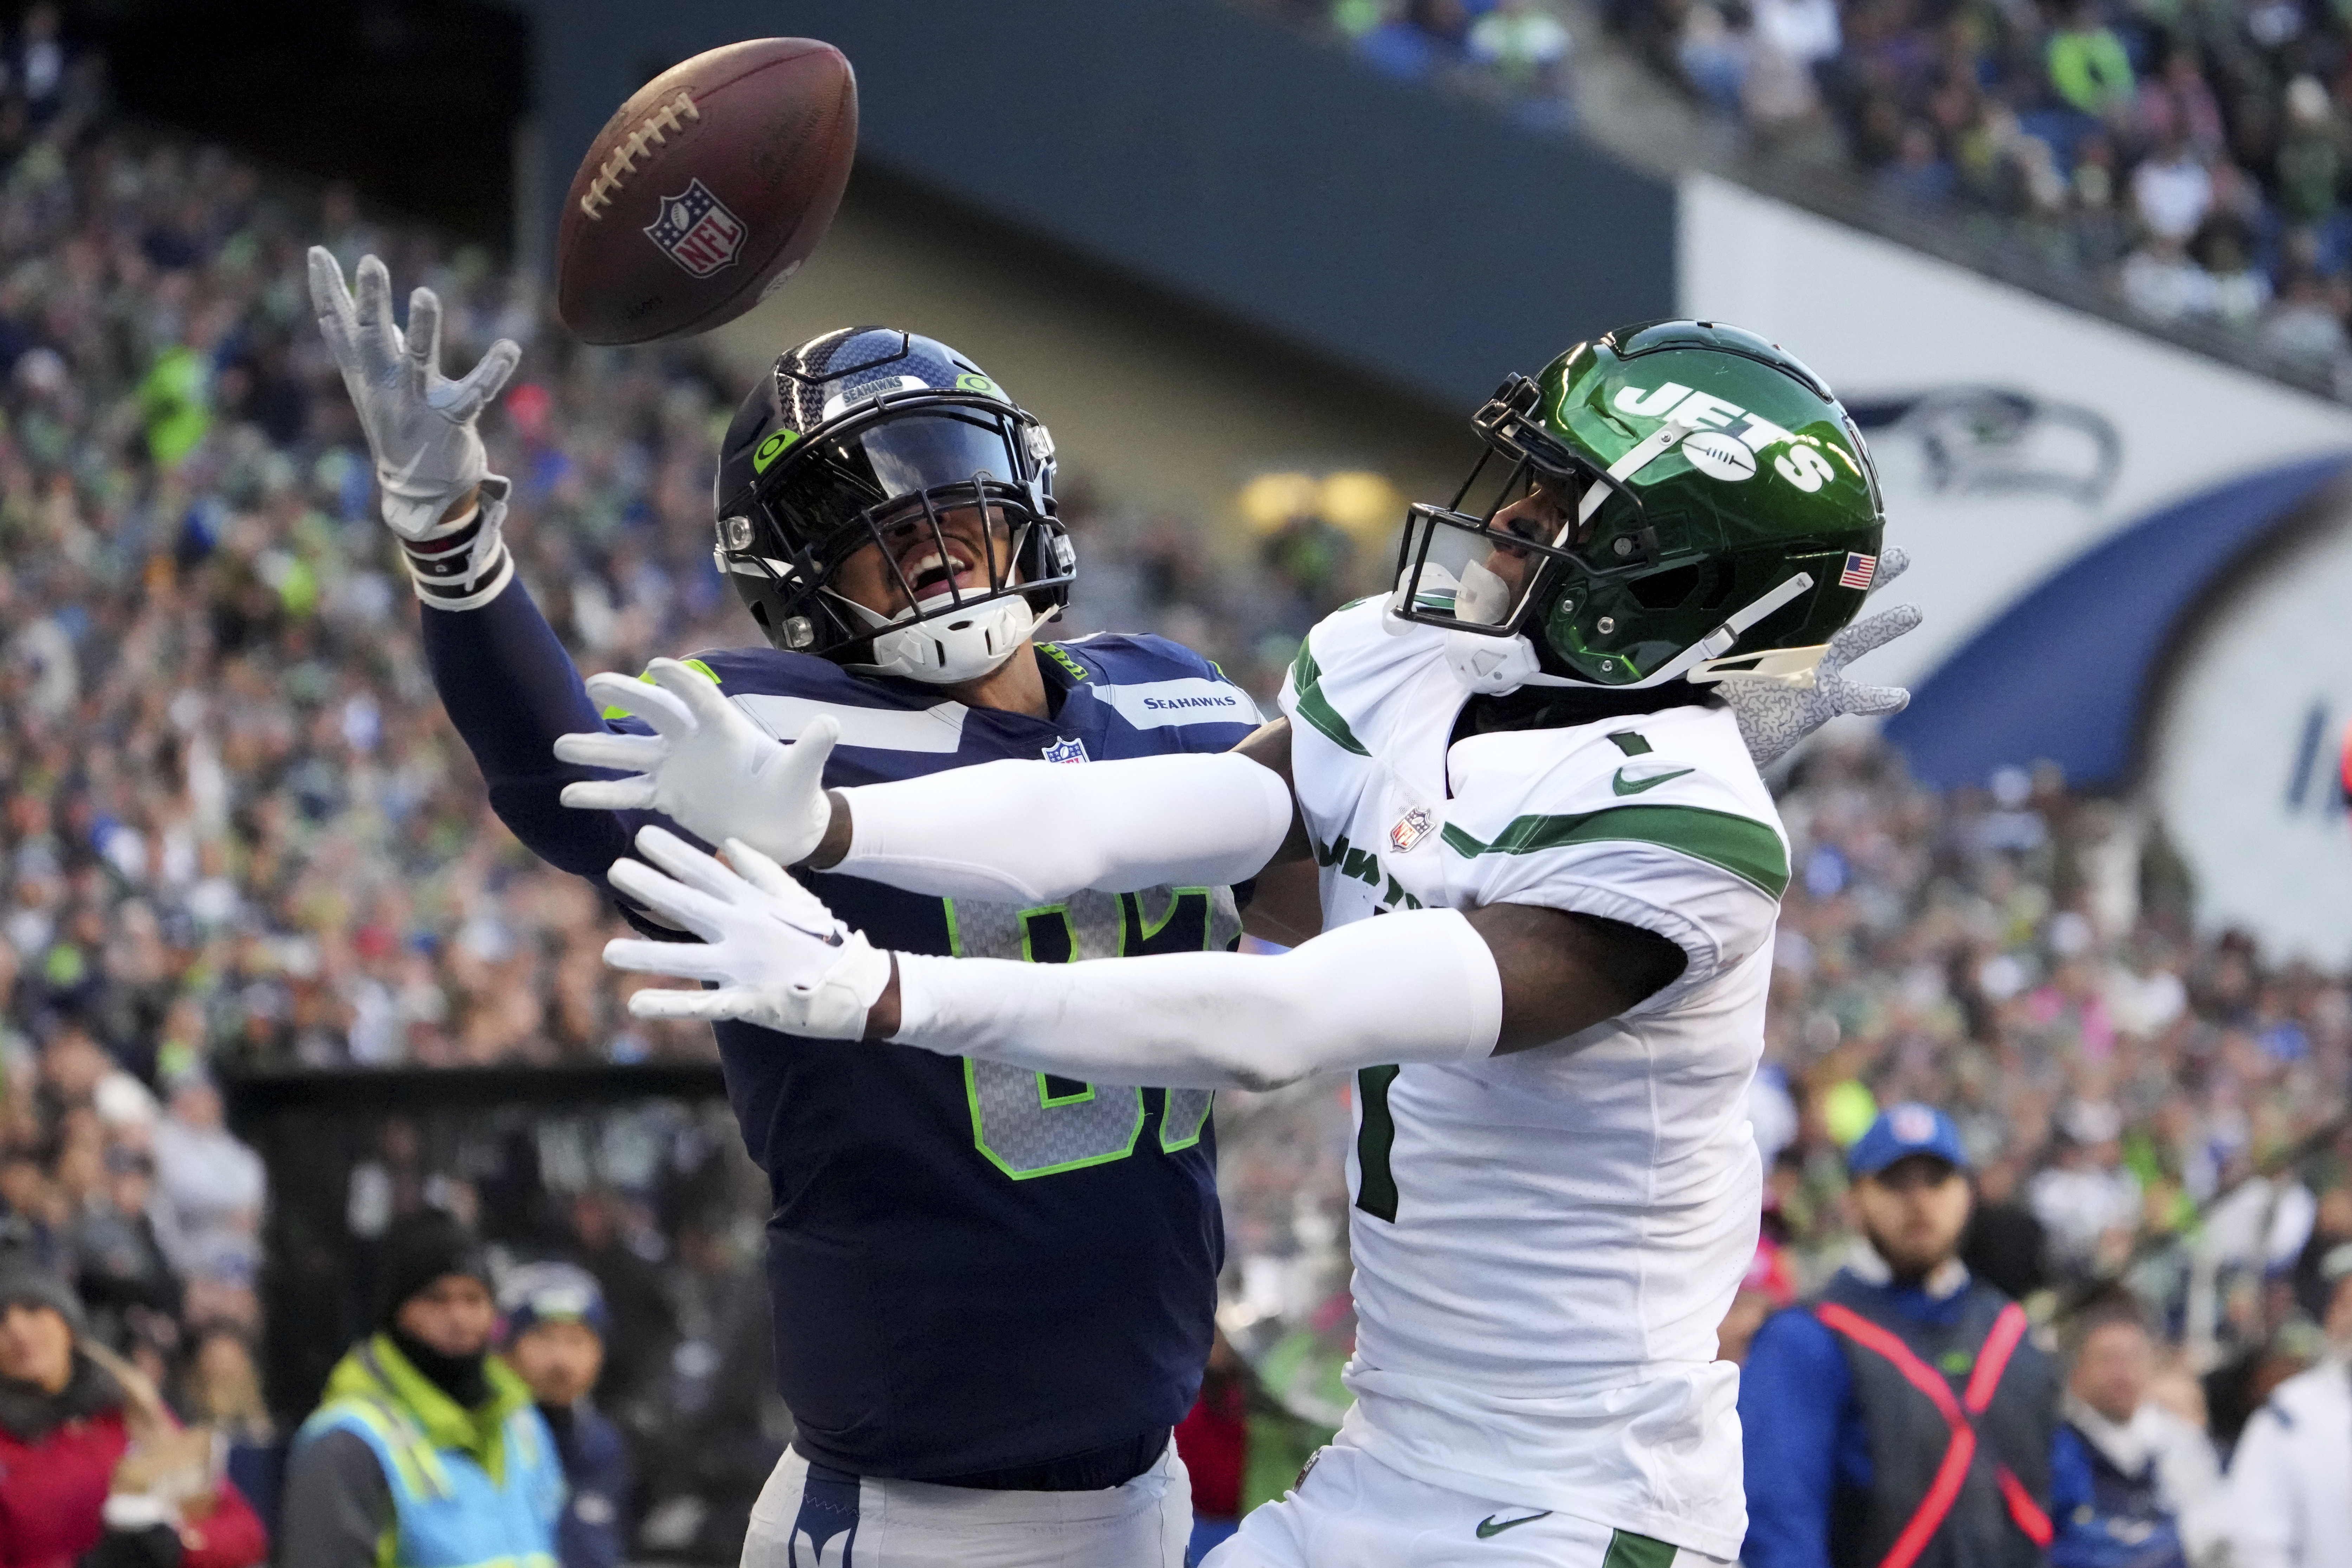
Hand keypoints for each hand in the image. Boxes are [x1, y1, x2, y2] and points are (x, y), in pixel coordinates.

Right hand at [307, 246, 519, 537]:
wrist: (418, 488)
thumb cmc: (397, 422)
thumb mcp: (370, 380)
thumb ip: (360, 343)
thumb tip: (343, 303)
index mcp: (364, 372)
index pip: (336, 326)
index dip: (326, 290)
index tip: (316, 251)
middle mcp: (386, 385)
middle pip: (372, 337)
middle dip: (372, 301)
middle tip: (371, 262)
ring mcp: (418, 404)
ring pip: (419, 361)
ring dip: (423, 329)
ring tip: (425, 295)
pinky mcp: (452, 420)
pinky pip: (475, 393)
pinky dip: (493, 370)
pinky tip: (510, 347)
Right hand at [555, 659, 840, 865]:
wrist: (783, 828)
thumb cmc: (794, 795)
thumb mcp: (803, 773)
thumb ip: (812, 748)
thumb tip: (830, 723)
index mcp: (726, 729)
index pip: (700, 699)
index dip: (682, 682)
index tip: (659, 665)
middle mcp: (695, 741)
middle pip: (655, 713)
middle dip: (626, 696)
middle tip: (592, 683)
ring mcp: (677, 767)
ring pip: (630, 754)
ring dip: (596, 750)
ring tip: (559, 747)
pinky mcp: (668, 796)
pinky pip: (629, 792)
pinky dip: (600, 795)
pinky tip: (567, 795)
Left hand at [604, 826, 891, 1038]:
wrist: (856, 986)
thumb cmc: (823, 939)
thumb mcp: (795, 897)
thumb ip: (761, 870)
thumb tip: (730, 844)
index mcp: (754, 904)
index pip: (708, 873)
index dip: (675, 855)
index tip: (643, 836)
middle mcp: (744, 930)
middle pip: (690, 906)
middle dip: (652, 888)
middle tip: (615, 871)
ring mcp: (745, 966)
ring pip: (687, 958)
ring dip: (646, 956)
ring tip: (607, 954)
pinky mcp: (749, 1000)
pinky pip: (704, 1004)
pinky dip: (671, 1005)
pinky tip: (636, 1005)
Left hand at [1717, 546, 1920, 767]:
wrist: (1705, 730)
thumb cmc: (1699, 687)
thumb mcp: (1701, 645)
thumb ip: (1705, 616)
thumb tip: (1683, 575)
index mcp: (1771, 619)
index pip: (1804, 580)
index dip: (1827, 557)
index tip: (1850, 531)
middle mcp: (1794, 638)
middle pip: (1839, 601)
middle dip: (1869, 579)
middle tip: (1899, 555)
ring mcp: (1812, 668)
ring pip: (1856, 641)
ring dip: (1885, 627)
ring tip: (1914, 611)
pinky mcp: (1819, 701)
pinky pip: (1855, 698)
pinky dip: (1877, 697)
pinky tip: (1900, 696)